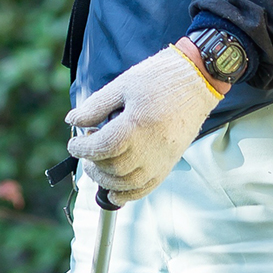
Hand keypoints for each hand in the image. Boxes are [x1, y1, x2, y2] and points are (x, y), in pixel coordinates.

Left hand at [64, 42, 226, 201]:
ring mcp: (162, 158)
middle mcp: (150, 147)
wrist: (198, 79)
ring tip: (97, 168)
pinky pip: (147, 188)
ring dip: (106, 181)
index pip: (102, 147)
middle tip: (86, 153)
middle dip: (93, 165)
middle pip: (113, 168)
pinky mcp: (170, 162)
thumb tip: (73, 119)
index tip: (74, 143)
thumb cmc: (162, 77)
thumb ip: (96, 105)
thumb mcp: (123, 84)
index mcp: (135, 125)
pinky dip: (128, 195)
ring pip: (128, 184)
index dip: (82, 148)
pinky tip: (115, 194)